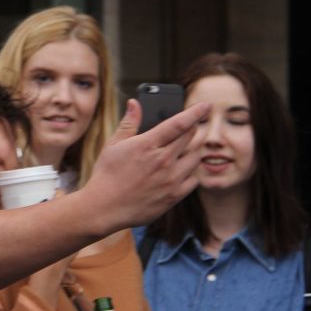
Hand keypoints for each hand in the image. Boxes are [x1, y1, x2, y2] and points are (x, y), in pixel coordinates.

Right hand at [80, 99, 208, 231]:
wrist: (104, 207)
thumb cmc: (106, 175)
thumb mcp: (113, 145)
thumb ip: (128, 123)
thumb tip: (134, 103)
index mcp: (147, 145)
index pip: (179, 123)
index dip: (195, 112)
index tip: (205, 105)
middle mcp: (163, 161)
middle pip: (192, 138)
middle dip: (193, 129)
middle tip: (190, 128)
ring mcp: (171, 179)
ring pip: (195, 158)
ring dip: (193, 150)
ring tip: (182, 150)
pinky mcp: (174, 196)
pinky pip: (194, 180)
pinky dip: (191, 172)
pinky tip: (180, 171)